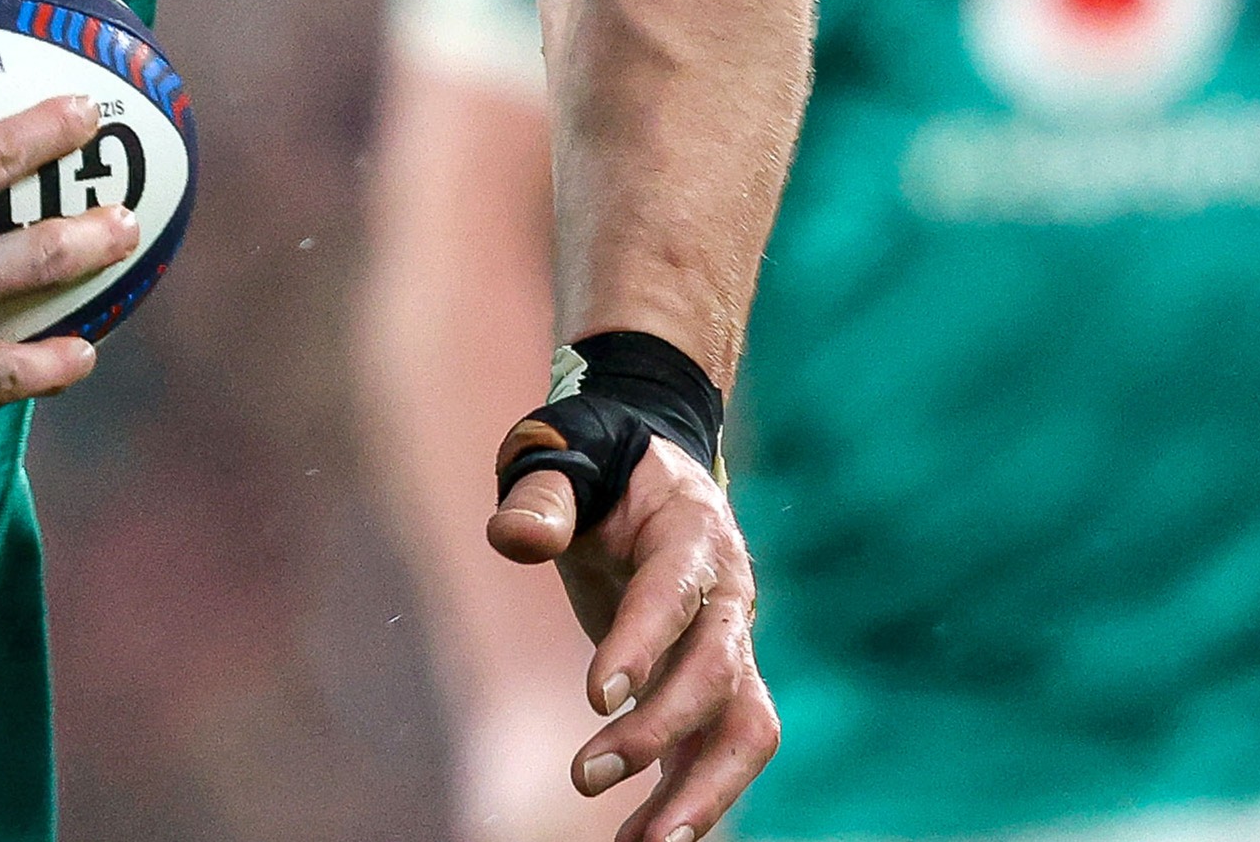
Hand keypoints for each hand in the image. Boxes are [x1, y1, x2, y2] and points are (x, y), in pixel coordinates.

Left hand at [487, 435, 778, 841]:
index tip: (597, 697)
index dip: (643, 645)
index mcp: (692, 533)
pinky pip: (718, 751)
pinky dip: (687, 800)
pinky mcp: (717, 686)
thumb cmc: (599, 463)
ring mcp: (730, 646)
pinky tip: (640, 840)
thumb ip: (541, 496)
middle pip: (720, 674)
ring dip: (700, 793)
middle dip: (661, 731)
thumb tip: (514, 540)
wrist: (653, 468)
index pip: (674, 594)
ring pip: (745, 729)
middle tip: (586, 775)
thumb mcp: (563, 454)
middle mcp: (727, 597)